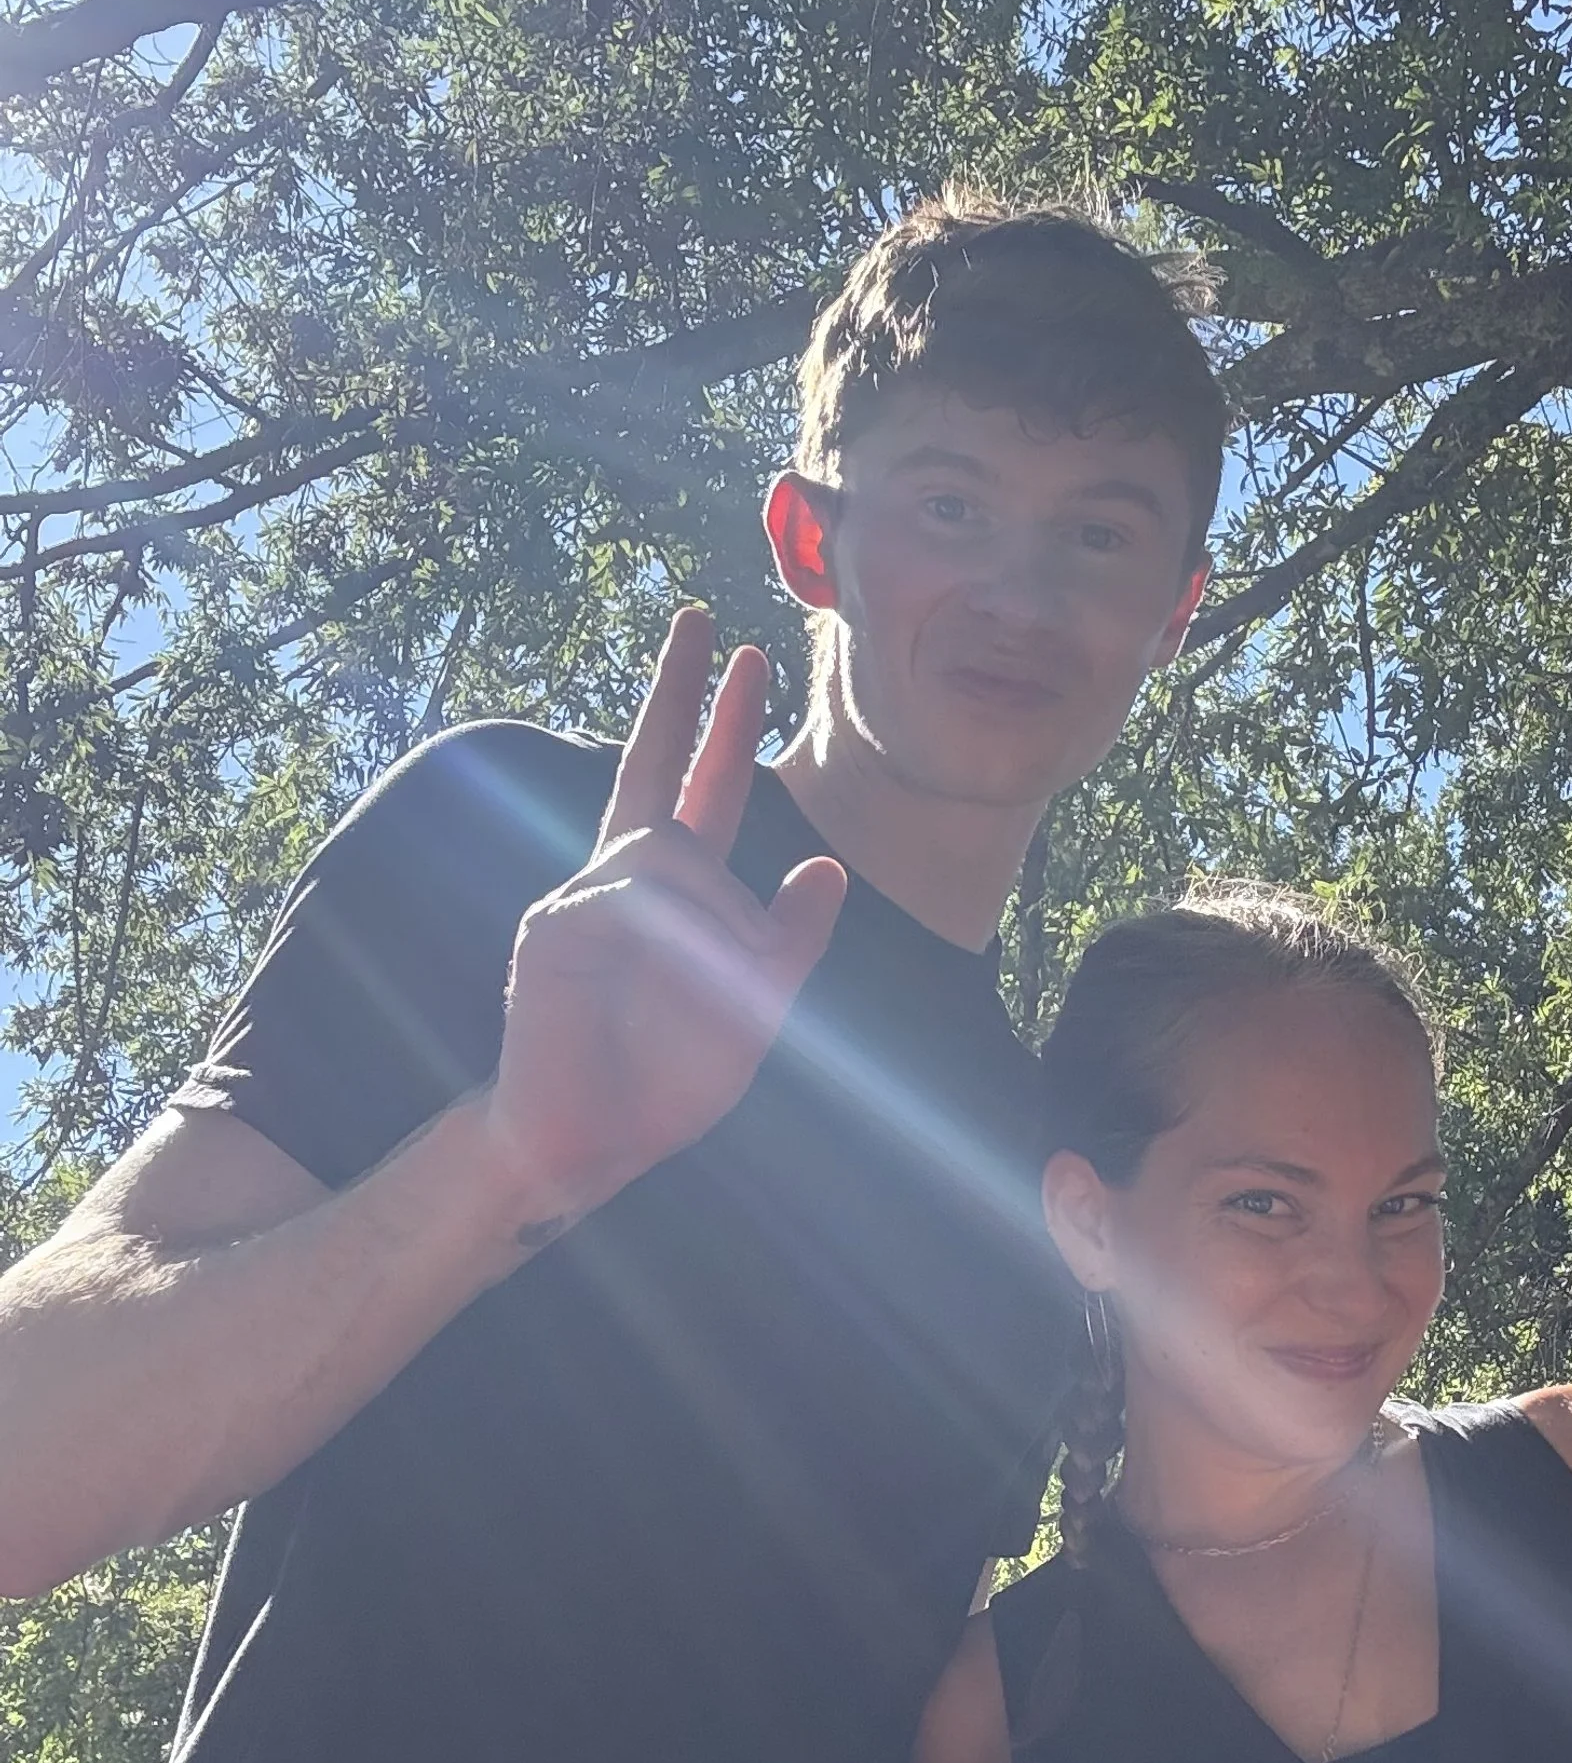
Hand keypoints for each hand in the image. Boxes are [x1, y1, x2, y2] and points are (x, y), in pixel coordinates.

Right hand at [480, 607, 847, 1228]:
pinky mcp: (556, 927)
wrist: (589, 1144)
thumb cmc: (664, 1082)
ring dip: (720, 918)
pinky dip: (676, 937)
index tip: (740, 658)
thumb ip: (790, 941)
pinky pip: (637, 900)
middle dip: (680, 692)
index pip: (695, 788)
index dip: (716, 724)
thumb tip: (824, 866)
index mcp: (670, 895)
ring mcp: (583, 897)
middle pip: (651, 763)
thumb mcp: (757, 1010)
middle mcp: (622, 880)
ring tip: (724, 982)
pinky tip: (670, 975)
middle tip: (706, 617)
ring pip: (675, 853)